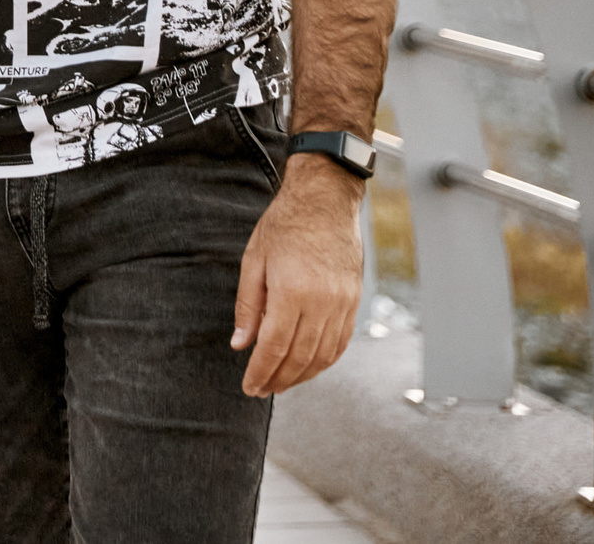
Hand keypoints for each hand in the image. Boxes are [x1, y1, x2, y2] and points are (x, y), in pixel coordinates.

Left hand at [232, 156, 364, 396]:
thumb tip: (240, 344)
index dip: (261, 371)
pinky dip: (325, 360)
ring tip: (282, 383)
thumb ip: (248, 306)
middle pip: (300, 356)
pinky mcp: (354, 301)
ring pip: (323, 354)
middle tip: (262, 390)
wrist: (324, 202)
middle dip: (279, 378)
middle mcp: (322, 303)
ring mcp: (342, 304)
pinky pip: (341, 342)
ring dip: (302, 375)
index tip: (250, 387)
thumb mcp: (253, 261)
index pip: (274, 346)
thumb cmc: (284, 226)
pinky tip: (309, 366)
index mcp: (292, 292)